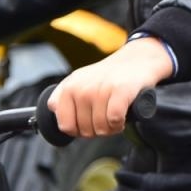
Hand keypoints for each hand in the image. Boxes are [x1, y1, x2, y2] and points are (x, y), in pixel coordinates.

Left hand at [48, 37, 171, 137]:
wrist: (137, 59)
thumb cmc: (109, 75)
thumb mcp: (80, 80)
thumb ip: (62, 96)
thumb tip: (53, 109)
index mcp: (69, 87)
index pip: (66, 125)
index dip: (78, 131)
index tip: (88, 124)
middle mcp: (82, 88)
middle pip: (85, 130)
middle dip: (98, 130)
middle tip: (106, 118)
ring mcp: (101, 90)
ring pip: (101, 128)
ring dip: (111, 129)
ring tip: (115, 117)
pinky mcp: (120, 92)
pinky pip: (114, 121)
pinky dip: (120, 124)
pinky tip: (123, 117)